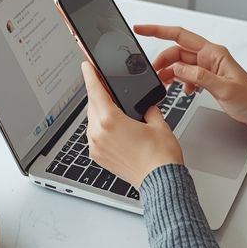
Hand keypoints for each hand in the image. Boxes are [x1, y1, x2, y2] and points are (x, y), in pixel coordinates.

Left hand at [81, 62, 182, 188]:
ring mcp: (96, 146)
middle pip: (93, 105)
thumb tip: (144, 105)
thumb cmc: (160, 157)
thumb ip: (148, 109)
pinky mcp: (98, 157)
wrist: (160, 181)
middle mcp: (98, 134)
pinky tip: (117, 130)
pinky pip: (95, 136)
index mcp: (110, 121)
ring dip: (101, 113)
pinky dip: (102, 129)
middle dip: (100, 95)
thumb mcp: (158, 123)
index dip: (90, 75)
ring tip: (119, 113)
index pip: (96, 91)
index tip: (86, 66)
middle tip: (109, 89)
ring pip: (93, 121)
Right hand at [134, 24, 246, 137]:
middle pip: (176, 51)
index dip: (158, 31)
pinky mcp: (207, 78)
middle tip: (151, 75)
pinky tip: (184, 92)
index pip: (180, 36)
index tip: (140, 29)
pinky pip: (186, 75)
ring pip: (180, 64)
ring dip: (169, 74)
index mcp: (213, 53)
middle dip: (161, 61)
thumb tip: (178, 68)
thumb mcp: (224, 89)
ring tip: (164, 86)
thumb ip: (199, 77)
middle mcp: (209, 57)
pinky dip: (180, 82)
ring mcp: (208, 67)